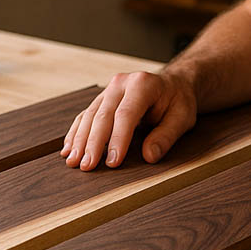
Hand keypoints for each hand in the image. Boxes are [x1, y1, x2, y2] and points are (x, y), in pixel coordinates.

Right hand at [60, 70, 196, 170]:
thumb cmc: (178, 101)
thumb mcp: (182, 117)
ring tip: (73, 162)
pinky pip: (85, 116)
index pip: (126, 114)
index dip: (118, 139)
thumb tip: (150, 156)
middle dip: (93, 143)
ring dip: (80, 140)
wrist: (173, 85)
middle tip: (87, 166)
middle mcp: (122, 83)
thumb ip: (166, 136)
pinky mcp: (102, 99)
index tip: (112, 162)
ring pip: (90, 116)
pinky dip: (76, 133)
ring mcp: (109, 90)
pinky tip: (68, 149)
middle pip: (103, 115)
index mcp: (143, 84)